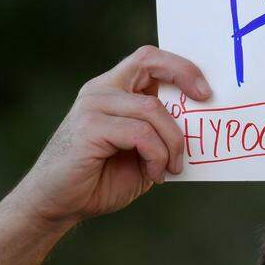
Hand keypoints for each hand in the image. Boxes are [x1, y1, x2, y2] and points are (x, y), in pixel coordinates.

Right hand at [14, 45, 210, 224]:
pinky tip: (156, 175)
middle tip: (207, 103)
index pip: (148, 59)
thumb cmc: (101, 180)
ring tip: (172, 167)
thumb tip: (201, 122)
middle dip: (185, 76)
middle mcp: (101, 91)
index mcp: (113, 90)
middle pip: (149, 64)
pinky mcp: (90, 127)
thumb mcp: (142, 152)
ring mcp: (93, 106)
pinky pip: (141, 134)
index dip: (180, 67)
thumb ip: (161, 132)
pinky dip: (157, 156)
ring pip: (153, 109)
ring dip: (173, 142)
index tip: (205, 90)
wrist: (57, 205)